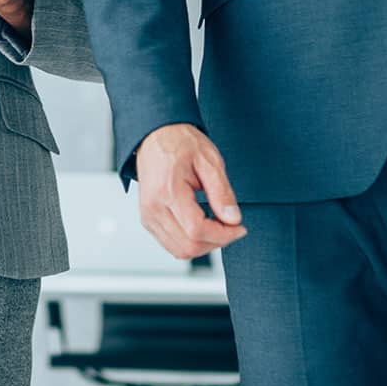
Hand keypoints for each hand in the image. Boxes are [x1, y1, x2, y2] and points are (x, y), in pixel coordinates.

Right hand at [134, 123, 245, 259]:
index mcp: (167, 191)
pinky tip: (201, 226)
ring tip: (217, 226)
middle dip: (216, 242)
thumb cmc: (179, 142)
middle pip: (188, 246)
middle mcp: (153, 208)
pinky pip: (171, 244)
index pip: (197, 230)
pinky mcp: (148, 219)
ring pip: (179, 251)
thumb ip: (222, 192)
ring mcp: (148, 216)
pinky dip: (190, 242)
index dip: (223, 235)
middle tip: (231, 227)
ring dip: (203, 245)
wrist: (156, 134)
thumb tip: (233, 219)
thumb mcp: (209, 160)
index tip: (239, 227)